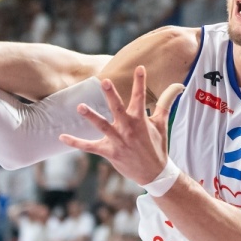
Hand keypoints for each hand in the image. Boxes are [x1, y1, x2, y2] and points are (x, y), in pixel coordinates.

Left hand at [59, 66, 183, 184]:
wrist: (155, 173)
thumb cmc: (157, 145)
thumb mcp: (162, 122)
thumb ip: (166, 101)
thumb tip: (179, 85)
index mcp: (140, 119)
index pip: (140, 97)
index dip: (140, 82)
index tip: (139, 67)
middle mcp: (128, 128)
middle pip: (118, 108)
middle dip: (111, 95)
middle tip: (104, 81)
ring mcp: (118, 140)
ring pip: (102, 126)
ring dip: (91, 116)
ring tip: (80, 107)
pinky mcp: (109, 152)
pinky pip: (89, 147)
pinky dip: (75, 142)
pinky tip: (61, 136)